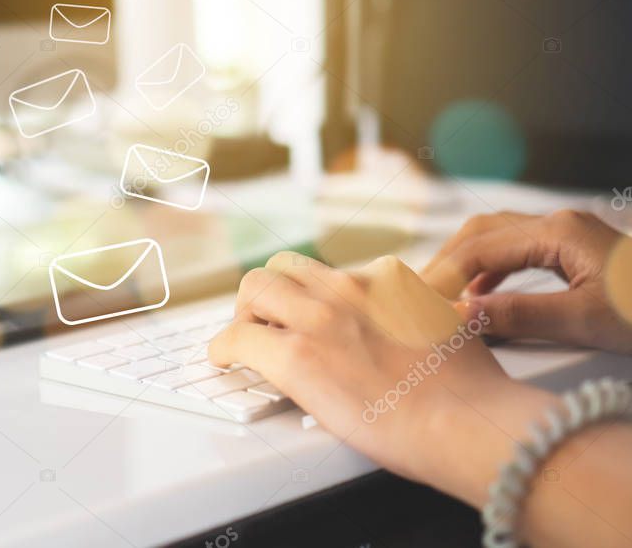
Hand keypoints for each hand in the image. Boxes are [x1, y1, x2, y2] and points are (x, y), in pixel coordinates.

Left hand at [208, 253, 549, 503]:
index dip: (309, 297)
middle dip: (269, 295)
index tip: (305, 315)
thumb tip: (407, 329)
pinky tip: (224, 360)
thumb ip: (417, 315)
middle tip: (265, 323)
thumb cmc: (467, 392)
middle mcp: (348, 287)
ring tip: (245, 340)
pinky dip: (224, 348)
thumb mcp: (448, 326)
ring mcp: (319, 317)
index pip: (327, 273)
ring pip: (255, 289)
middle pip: (283, 269)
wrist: (468, 423)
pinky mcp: (295, 355)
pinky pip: (237, 338)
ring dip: (246, 314)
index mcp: (385, 278)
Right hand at [422, 209, 631, 352]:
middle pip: (480, 232)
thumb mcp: (584, 322)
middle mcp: (558, 223)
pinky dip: (488, 271)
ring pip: (495, 237)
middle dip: (445, 263)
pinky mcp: (572, 249)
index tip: (416, 303)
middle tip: (416, 296)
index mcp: (558, 231)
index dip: (443, 277)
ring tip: (439, 296)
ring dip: (464, 265)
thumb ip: (519, 315)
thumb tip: (460, 315)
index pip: (479, 249)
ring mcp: (565, 233)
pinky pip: (515, 250)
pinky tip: (479, 296)